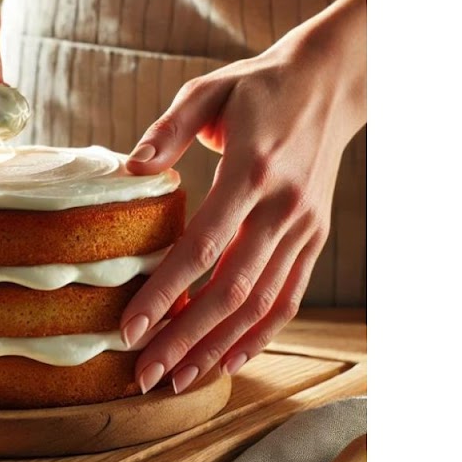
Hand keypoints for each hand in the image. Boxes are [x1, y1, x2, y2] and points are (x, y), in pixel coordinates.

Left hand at [121, 0, 366, 393]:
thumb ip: (168, 131)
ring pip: (261, 304)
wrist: (331, 82)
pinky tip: (227, 361)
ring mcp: (304, 227)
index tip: (131, 327)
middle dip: (186, 337)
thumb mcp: (206, 92)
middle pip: (232, 289)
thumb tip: (129, 170)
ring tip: (177, 379)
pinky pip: (288, 298)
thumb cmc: (257, 88)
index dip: (165, 292)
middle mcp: (283, 207)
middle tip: (145, 373)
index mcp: (252, 170)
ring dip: (218, 347)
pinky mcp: (314, 238)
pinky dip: (259, 336)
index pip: (202, 246)